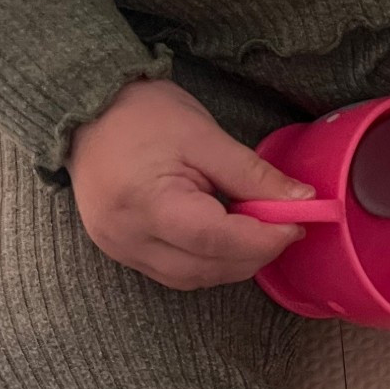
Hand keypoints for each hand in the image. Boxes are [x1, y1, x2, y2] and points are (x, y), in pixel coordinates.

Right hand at [68, 77, 314, 289]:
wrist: (87, 110)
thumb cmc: (143, 114)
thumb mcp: (205, 136)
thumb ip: (253, 174)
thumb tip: (302, 201)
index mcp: (146, 202)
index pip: (216, 240)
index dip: (263, 239)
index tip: (296, 225)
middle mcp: (127, 236)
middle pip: (207, 267)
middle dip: (254, 252)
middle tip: (281, 225)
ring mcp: (120, 249)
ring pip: (193, 278)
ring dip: (232, 262)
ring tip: (252, 229)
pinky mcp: (120, 251)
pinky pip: (174, 273)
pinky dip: (207, 262)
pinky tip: (223, 238)